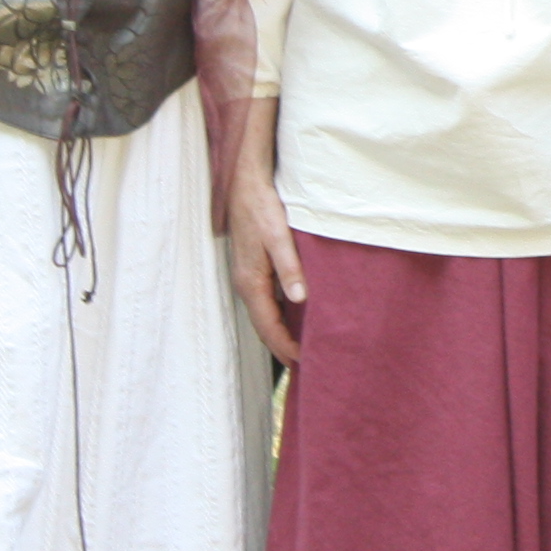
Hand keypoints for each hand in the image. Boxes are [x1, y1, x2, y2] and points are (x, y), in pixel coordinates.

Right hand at [229, 161, 308, 366]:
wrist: (245, 185)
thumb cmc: (261, 208)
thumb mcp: (278, 236)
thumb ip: (289, 267)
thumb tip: (299, 299)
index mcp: (251, 282)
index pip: (268, 326)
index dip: (285, 346)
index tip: (304, 362)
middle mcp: (245, 285)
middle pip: (264, 326)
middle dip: (282, 347)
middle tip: (304, 364)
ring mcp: (246, 277)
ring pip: (264, 314)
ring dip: (280, 332)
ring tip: (301, 347)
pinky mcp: (251, 269)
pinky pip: (264, 301)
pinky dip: (278, 315)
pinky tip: (293, 316)